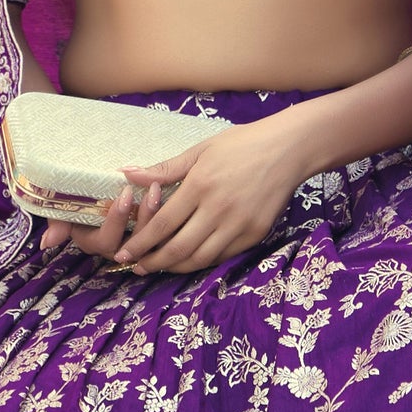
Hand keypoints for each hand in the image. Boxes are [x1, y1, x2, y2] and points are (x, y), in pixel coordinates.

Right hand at [38, 179, 164, 259]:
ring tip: (160, 188)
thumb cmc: (76, 195)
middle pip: (134, 242)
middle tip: (151, 190)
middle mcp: (115, 247)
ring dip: (157, 214)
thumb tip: (47, 243)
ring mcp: (134, 242)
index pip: (106, 240)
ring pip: (151, 239)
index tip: (125, 194)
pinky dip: (168, 214)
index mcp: (93, 241)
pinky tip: (170, 192)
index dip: (117, 220)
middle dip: (144, 217)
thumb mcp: (64, 206)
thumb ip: (57, 222)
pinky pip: (163, 231)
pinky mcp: (151, 234)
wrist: (96, 184)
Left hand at [110, 115, 308, 274]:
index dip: (139, 243)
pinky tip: (189, 260)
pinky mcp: (255, 233)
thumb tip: (128, 174)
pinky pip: (223, 256)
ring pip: (200, 258)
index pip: (162, 223)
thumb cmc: (242, 144)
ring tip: (159, 267)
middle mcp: (218, 209)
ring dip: (176, 267)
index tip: (123, 254)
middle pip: (178, 248)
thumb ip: (165, 169)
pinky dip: (202, 261)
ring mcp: (239, 224)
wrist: (289, 148)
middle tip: (136, 268)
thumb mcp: (201, 150)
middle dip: (153, 262)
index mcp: (200, 185)